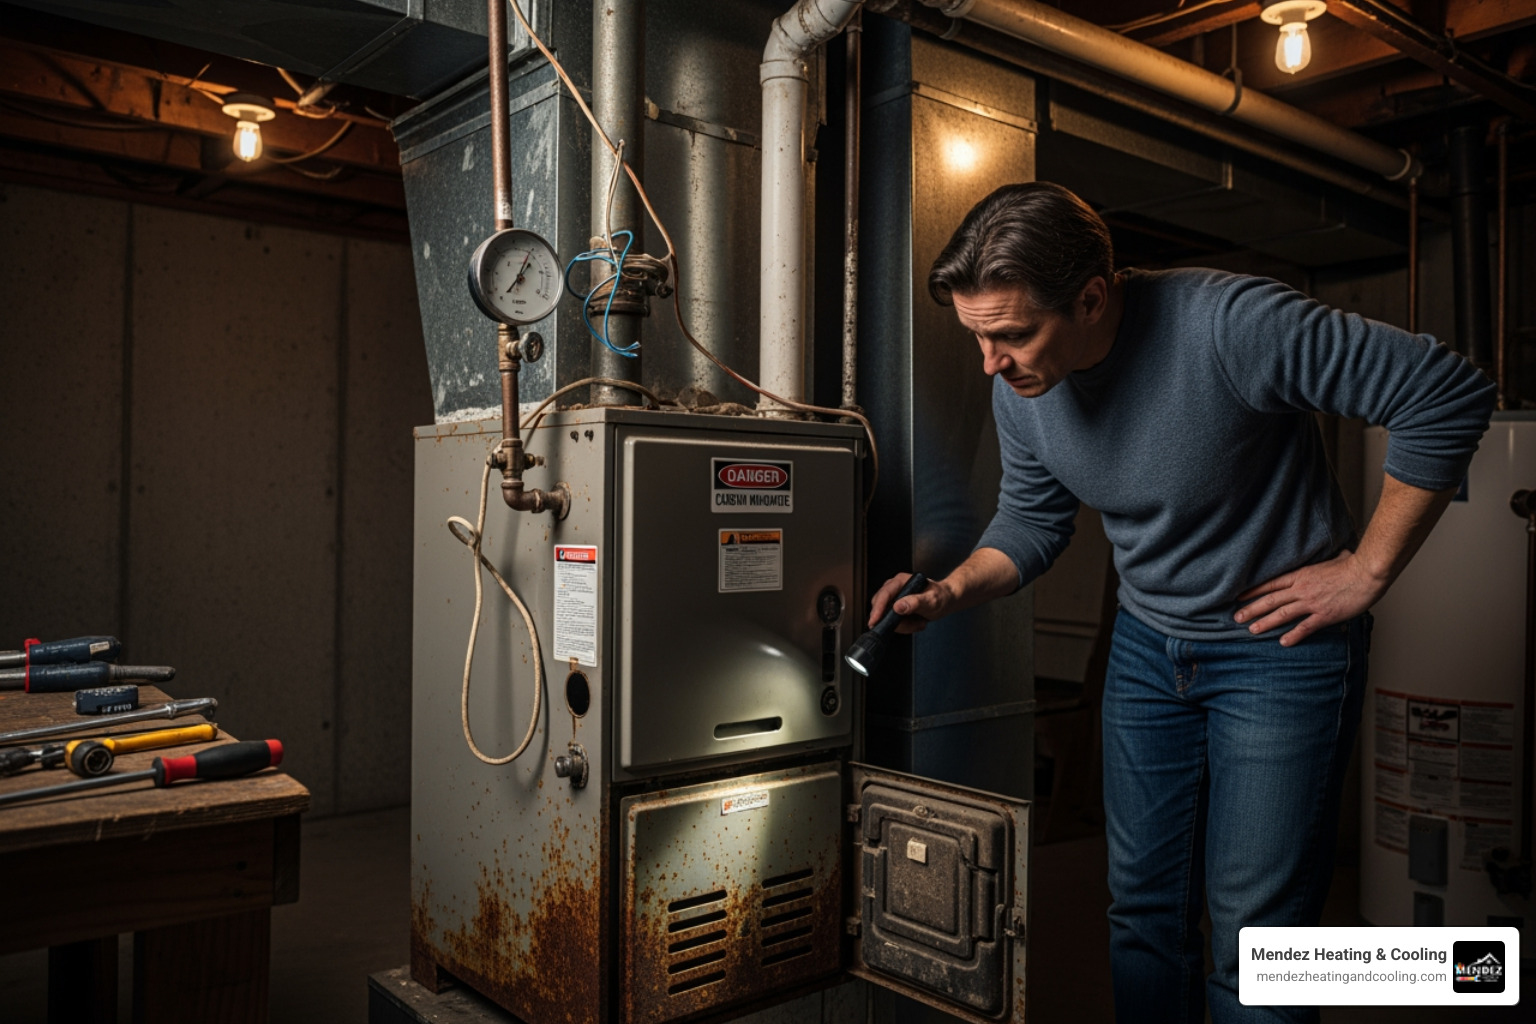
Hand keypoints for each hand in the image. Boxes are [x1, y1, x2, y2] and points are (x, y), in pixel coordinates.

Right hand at [868, 573, 955, 634]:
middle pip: (881, 606)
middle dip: (894, 620)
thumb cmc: (941, 597)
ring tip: (918, 623)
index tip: (875, 621)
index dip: (878, 609)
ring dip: (902, 625)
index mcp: (901, 581)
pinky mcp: (895, 607)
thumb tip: (898, 607)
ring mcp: (894, 597)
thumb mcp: (931, 601)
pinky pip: (892, 621)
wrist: (947, 600)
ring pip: (886, 616)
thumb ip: (915, 603)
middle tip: (911, 626)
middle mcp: (894, 587)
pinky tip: (916, 623)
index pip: (884, 594)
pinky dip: (904, 626)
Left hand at [1234, 549, 1386, 645]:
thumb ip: (1321, 563)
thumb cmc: (1352, 565)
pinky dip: (1293, 635)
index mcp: (1301, 575)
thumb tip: (1328, 557)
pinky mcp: (1325, 615)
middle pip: (1271, 600)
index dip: (1253, 591)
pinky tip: (1283, 642)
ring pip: (1282, 614)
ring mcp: (1312, 603)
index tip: (1240, 597)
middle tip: (1236, 617)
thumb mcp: (1329, 559)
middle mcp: (1302, 589)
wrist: (1366, 573)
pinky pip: (1305, 627)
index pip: (1271, 584)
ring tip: (1251, 630)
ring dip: (1265, 622)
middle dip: (1252, 609)